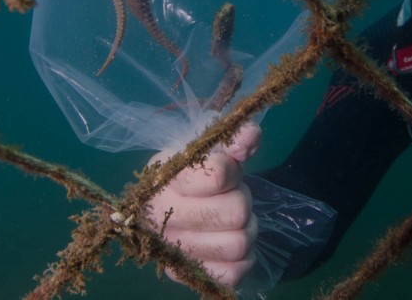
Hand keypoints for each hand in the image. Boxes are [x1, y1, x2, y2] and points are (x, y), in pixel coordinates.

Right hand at [146, 122, 261, 286]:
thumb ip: (234, 138)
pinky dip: (242, 259)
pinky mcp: (185, 273)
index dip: (233, 170)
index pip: (217, 175)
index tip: (225, 170)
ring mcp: (172, 248)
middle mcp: (162, 216)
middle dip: (243, 200)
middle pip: (235, 212)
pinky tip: (229, 240)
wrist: (161, 201)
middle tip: (232, 196)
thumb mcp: (208, 147)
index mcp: (165, 178)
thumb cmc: (189, 170)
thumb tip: (250, 138)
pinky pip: (232, 273)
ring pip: (237, 244)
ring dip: (246, 229)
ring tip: (233, 220)